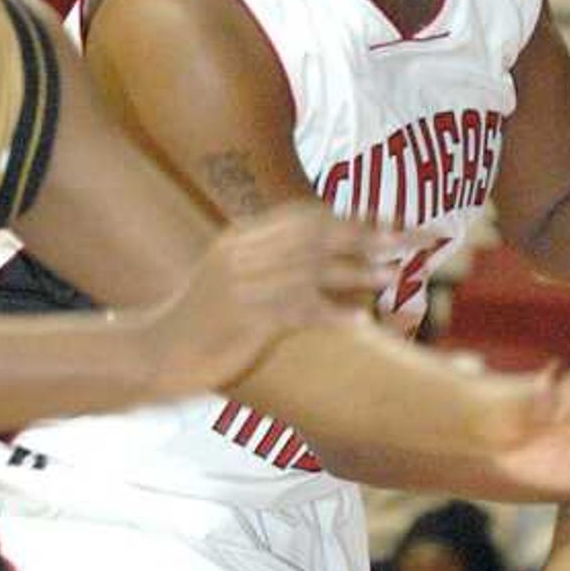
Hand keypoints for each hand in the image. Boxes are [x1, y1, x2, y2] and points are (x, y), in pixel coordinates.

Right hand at [154, 204, 386, 392]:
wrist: (154, 353)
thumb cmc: (202, 326)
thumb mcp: (235, 284)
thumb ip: (275, 267)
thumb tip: (326, 266)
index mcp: (244, 239)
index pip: (310, 217)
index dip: (357, 218)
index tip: (398, 224)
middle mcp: (243, 254)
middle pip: (319, 235)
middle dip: (371, 236)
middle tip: (415, 241)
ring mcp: (241, 285)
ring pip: (310, 270)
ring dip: (356, 272)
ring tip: (394, 276)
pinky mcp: (241, 319)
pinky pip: (295, 311)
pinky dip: (331, 314)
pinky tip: (360, 321)